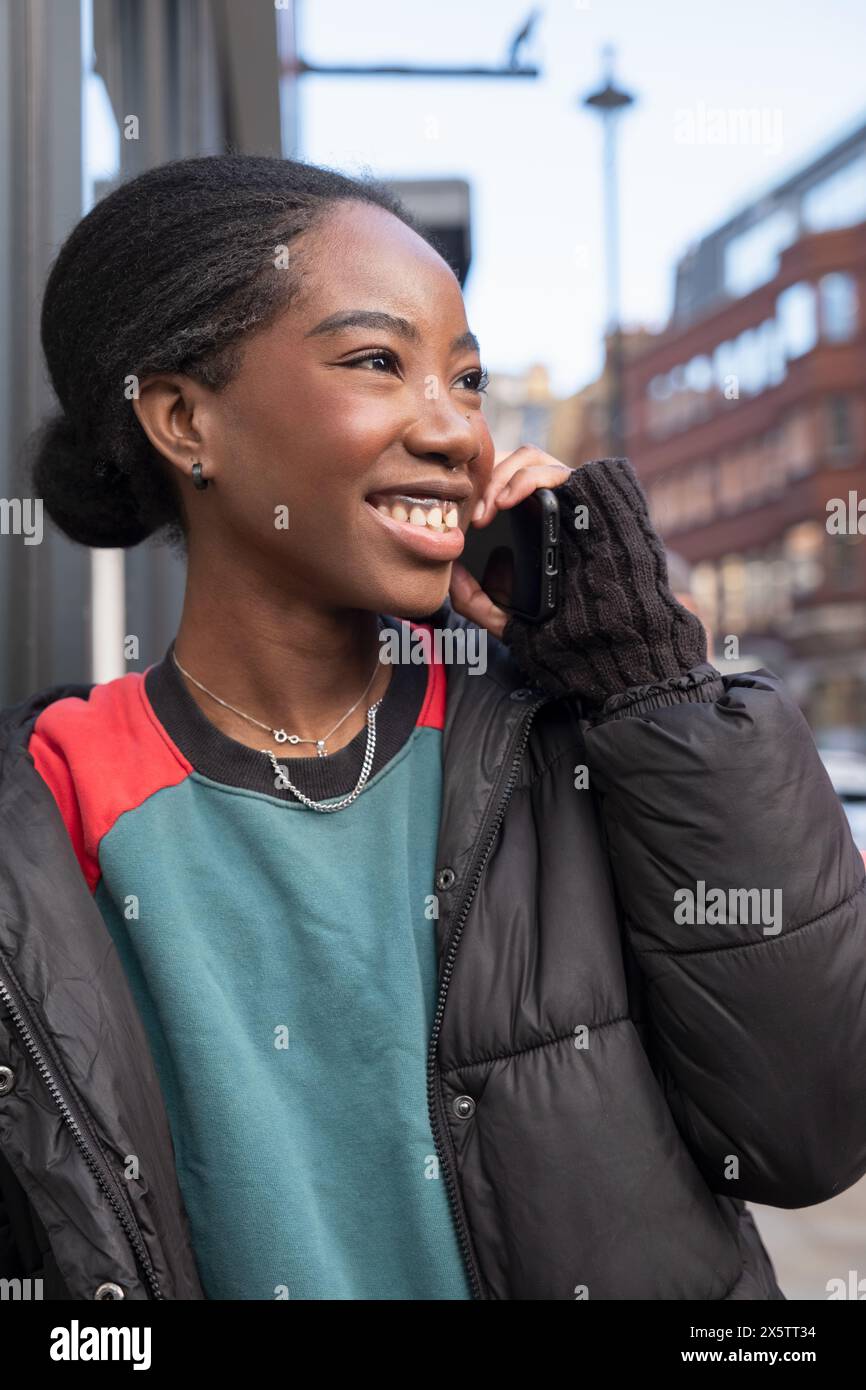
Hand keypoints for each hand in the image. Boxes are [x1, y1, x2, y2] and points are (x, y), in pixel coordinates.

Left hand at [449, 445, 572, 638]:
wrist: (604, 631)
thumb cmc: (558, 624)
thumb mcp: (503, 615)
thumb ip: (473, 600)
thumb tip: (449, 574)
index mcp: (528, 522)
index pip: (496, 479)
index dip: (472, 489)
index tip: (455, 518)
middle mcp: (548, 503)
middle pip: (508, 460)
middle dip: (481, 480)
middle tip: (466, 516)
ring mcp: (568, 495)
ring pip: (528, 456)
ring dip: (499, 478)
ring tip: (484, 513)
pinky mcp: (585, 495)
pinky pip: (553, 469)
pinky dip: (524, 479)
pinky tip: (504, 503)